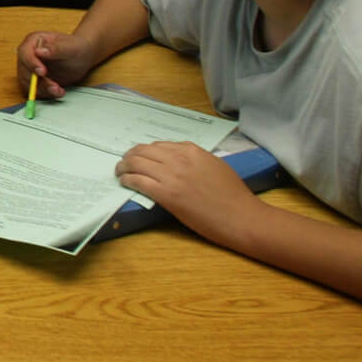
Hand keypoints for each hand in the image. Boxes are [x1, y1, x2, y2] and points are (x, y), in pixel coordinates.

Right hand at [15, 29, 95, 100]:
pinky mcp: (36, 81)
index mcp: (33, 42)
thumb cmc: (76, 47)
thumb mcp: (69, 47)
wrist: (82, 57)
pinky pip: (35, 91)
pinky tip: (58, 91)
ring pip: (28, 83)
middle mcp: (29, 55)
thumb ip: (55, 48)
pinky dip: (46, 94)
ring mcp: (31, 69)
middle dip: (38, 80)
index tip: (42, 72)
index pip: (24, 53)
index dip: (31, 63)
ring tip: (58, 89)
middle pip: (24, 70)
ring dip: (42, 89)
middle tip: (53, 85)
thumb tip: (39, 51)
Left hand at [115, 141, 262, 246]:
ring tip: (120, 171)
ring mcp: (172, 176)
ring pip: (136, 163)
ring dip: (124, 166)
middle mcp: (179, 159)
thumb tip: (177, 158)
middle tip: (124, 163)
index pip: (159, 145)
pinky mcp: (167, 194)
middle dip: (130, 156)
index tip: (141, 157)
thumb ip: (195, 159)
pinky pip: (138, 181)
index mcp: (191, 150)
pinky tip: (124, 182)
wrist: (241, 216)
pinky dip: (127, 179)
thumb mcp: (215, 166)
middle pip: (143, 151)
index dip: (146, 151)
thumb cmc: (233, 195)